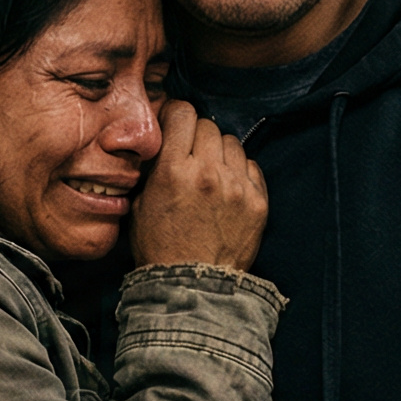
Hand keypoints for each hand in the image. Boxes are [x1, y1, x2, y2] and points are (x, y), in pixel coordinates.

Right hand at [129, 100, 265, 269]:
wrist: (193, 287)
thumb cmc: (161, 248)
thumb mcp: (142, 204)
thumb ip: (155, 168)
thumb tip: (164, 141)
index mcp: (174, 170)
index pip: (184, 113)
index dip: (178, 115)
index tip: (176, 123)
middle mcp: (208, 173)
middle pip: (209, 125)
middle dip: (197, 135)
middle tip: (191, 154)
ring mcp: (237, 187)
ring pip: (232, 143)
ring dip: (220, 152)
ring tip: (210, 173)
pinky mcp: (258, 202)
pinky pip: (251, 166)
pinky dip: (239, 172)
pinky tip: (227, 189)